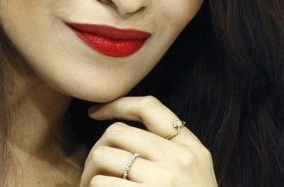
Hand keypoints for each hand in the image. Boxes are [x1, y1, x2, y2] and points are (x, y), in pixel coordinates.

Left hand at [79, 96, 216, 185]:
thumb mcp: (194, 173)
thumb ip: (170, 150)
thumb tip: (120, 129)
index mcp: (192, 149)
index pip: (150, 108)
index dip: (118, 104)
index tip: (95, 113)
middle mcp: (180, 160)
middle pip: (117, 133)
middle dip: (97, 148)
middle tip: (93, 170)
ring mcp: (164, 180)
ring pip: (104, 156)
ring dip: (90, 173)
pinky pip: (103, 184)